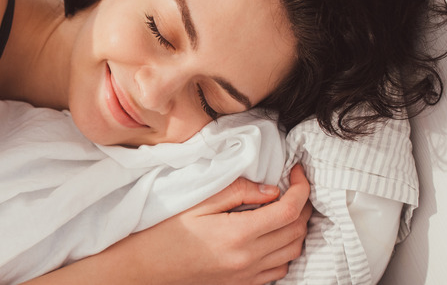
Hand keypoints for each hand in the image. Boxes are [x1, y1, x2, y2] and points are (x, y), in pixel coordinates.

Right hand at [22, 165, 311, 284]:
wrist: (143, 269)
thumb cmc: (162, 234)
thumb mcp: (196, 202)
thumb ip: (236, 192)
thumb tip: (269, 188)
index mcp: (237, 235)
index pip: (288, 211)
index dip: (301, 188)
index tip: (297, 171)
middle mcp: (248, 259)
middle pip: (297, 232)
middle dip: (303, 206)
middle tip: (294, 185)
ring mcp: (246, 276)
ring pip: (293, 253)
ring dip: (296, 229)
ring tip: (284, 208)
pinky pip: (278, 270)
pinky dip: (284, 250)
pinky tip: (270, 235)